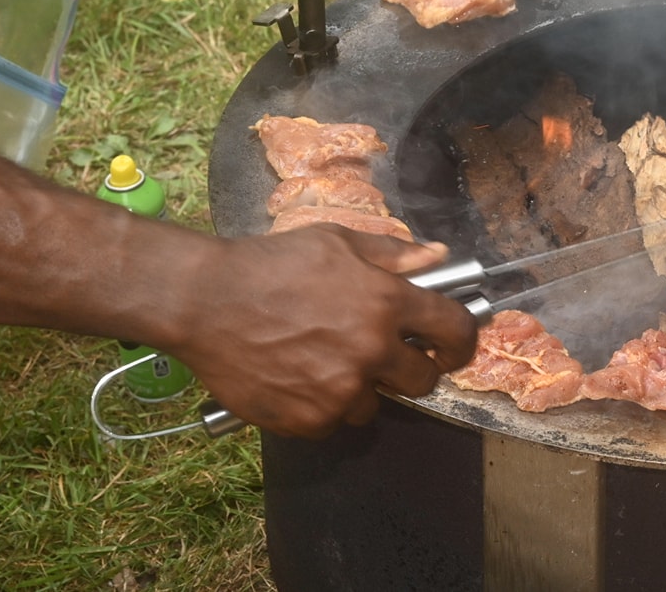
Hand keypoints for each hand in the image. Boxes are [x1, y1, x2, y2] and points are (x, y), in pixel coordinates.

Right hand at [165, 229, 478, 438]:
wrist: (204, 302)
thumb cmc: (270, 264)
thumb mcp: (336, 242)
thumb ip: (393, 255)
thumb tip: (438, 257)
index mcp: (385, 302)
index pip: (455, 330)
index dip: (461, 340)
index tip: (452, 346)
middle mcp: (370, 350)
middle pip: (423, 380)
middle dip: (412, 369)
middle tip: (385, 355)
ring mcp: (339, 390)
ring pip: (375, 404)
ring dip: (361, 388)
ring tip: (325, 360)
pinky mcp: (308, 419)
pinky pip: (333, 421)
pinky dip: (323, 406)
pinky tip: (298, 377)